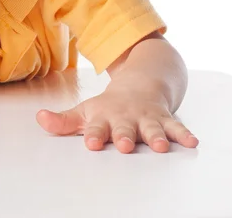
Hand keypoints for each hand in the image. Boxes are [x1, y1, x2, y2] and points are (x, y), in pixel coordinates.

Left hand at [36, 87, 198, 152]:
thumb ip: (63, 121)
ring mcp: (145, 118)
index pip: (96, 128)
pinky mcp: (164, 119)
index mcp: (103, 117)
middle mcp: (125, 117)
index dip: (94, 135)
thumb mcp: (84, 111)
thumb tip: (39, 118)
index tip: (91, 144)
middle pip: (124, 128)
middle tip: (123, 145)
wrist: (139, 83)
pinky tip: (192, 142)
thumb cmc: (108, 106)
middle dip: (124, 136)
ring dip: (156, 136)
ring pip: (151, 128)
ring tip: (160, 146)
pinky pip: (176, 127)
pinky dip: (184, 134)